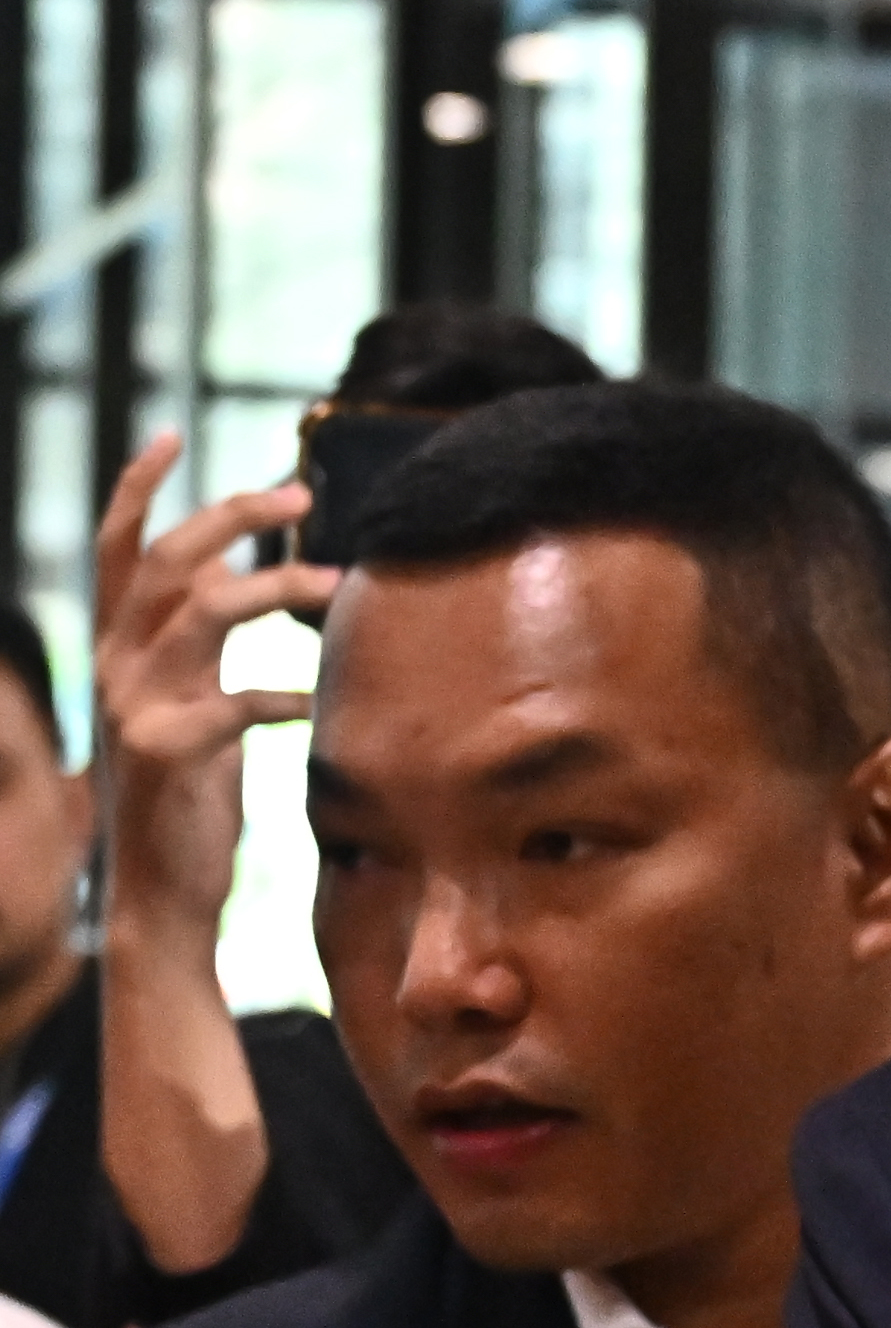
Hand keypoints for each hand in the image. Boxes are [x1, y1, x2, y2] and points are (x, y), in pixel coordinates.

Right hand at [92, 433, 335, 940]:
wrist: (159, 893)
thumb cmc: (189, 796)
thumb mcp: (189, 704)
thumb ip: (205, 649)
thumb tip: (264, 587)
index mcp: (118, 650)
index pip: (116, 550)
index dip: (136, 489)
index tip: (171, 434)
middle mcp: (116, 667)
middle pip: (165, 560)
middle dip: (231, 516)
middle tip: (302, 495)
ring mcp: (135, 708)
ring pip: (202, 611)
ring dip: (275, 586)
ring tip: (337, 582)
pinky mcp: (169, 754)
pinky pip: (238, 703)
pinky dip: (287, 693)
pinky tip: (316, 699)